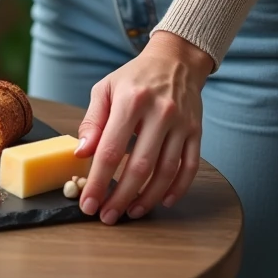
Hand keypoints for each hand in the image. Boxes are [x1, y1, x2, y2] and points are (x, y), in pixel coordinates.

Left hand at [75, 32, 213, 224]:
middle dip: (121, 197)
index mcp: (132, 101)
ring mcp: (182, 123)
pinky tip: (163, 201)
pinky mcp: (197, 131)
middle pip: (140, 166)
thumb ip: (92, 122)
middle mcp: (160, 113)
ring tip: (131, 213)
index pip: (112, 150)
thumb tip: (80, 154)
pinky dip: (178, 188)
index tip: (88, 203)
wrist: (176, 61)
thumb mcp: (105, 90)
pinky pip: (190, 166)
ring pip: (166, 171)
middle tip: (107, 217)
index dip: (99, 181)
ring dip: (148, 197)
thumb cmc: (134, 78)